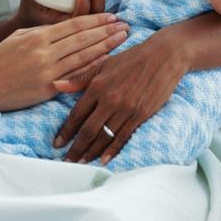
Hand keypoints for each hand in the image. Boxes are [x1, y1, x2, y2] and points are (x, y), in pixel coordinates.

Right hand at [0, 13, 128, 111]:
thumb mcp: (17, 38)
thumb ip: (40, 33)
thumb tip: (61, 29)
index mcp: (38, 37)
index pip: (73, 25)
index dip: (95, 20)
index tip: (111, 16)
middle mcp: (45, 53)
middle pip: (83, 39)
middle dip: (106, 31)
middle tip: (125, 25)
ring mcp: (48, 72)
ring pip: (83, 57)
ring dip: (105, 47)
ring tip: (122, 39)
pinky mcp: (48, 89)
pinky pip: (75, 77)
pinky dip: (93, 68)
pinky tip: (108, 62)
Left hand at [52, 30, 188, 164]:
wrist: (164, 55)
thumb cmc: (132, 58)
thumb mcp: (104, 64)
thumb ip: (80, 78)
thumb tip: (56, 85)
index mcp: (98, 86)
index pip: (77, 114)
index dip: (66, 131)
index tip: (57, 144)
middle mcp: (110, 99)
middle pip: (88, 130)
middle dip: (76, 148)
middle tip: (66, 162)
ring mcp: (126, 109)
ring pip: (104, 136)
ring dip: (91, 152)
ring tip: (81, 164)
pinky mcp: (142, 114)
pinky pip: (124, 136)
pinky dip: (113, 150)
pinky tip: (104, 160)